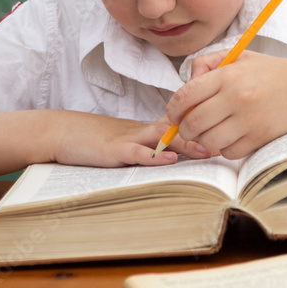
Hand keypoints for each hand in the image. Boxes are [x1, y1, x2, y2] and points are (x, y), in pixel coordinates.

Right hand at [47, 111, 210, 166]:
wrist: (60, 132)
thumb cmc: (93, 139)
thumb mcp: (126, 140)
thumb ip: (148, 146)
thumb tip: (174, 155)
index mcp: (147, 130)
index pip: (179, 126)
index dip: (201, 128)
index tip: (225, 132)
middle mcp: (141, 131)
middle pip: (177, 129)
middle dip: (202, 136)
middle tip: (226, 141)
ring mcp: (128, 139)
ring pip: (162, 138)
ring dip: (186, 144)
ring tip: (206, 150)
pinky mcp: (113, 151)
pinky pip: (136, 153)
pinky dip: (153, 157)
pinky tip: (168, 161)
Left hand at [165, 51, 286, 158]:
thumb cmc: (271, 73)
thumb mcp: (239, 56)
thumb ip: (208, 63)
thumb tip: (187, 81)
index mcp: (228, 75)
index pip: (185, 96)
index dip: (172, 110)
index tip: (173, 115)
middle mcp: (236, 97)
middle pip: (192, 123)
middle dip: (185, 129)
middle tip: (189, 128)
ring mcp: (249, 120)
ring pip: (208, 141)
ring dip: (205, 140)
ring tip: (212, 132)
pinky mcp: (260, 137)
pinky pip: (229, 152)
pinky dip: (225, 148)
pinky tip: (232, 137)